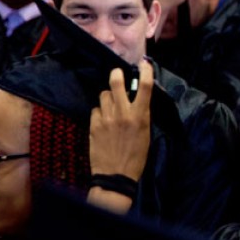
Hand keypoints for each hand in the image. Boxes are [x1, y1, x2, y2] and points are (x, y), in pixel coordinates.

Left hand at [90, 62, 153, 180]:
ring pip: (103, 95)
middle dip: (116, 74)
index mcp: (140, 116)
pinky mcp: (93, 125)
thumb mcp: (146, 134)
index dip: (145, 71)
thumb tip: (137, 101)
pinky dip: (99, 112)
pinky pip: (95, 110)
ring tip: (110, 105)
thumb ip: (141, 115)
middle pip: (116, 82)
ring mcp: (106, 118)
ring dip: (107, 97)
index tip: (145, 64)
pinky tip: (103, 120)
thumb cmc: (137, 156)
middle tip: (117, 73)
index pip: (145, 87)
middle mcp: (122, 113)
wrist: (116, 175)